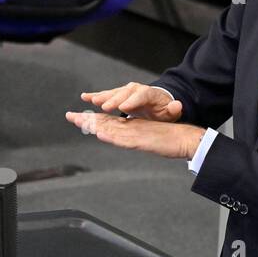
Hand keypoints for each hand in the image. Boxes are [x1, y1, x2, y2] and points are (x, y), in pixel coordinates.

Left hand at [65, 111, 205, 159]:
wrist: (187, 140)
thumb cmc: (170, 140)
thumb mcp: (147, 138)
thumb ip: (134, 136)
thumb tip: (119, 135)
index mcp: (132, 125)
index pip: (108, 121)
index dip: (92, 119)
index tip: (77, 117)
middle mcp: (132, 126)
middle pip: (105, 122)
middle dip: (87, 120)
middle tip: (70, 116)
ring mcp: (137, 133)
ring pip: (112, 128)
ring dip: (95, 125)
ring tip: (80, 121)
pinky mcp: (143, 140)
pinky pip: (125, 139)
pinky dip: (112, 136)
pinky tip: (102, 134)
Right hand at [80, 82, 180, 121]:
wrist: (156, 104)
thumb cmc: (163, 110)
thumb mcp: (170, 112)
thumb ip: (173, 109)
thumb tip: (178, 105)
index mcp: (148, 94)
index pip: (141, 95)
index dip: (132, 101)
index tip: (124, 108)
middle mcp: (134, 90)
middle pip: (123, 93)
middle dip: (113, 100)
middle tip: (104, 107)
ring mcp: (124, 92)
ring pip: (112, 94)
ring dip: (101, 97)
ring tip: (91, 100)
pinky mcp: (117, 96)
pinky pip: (105, 96)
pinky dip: (95, 96)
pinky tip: (85, 97)